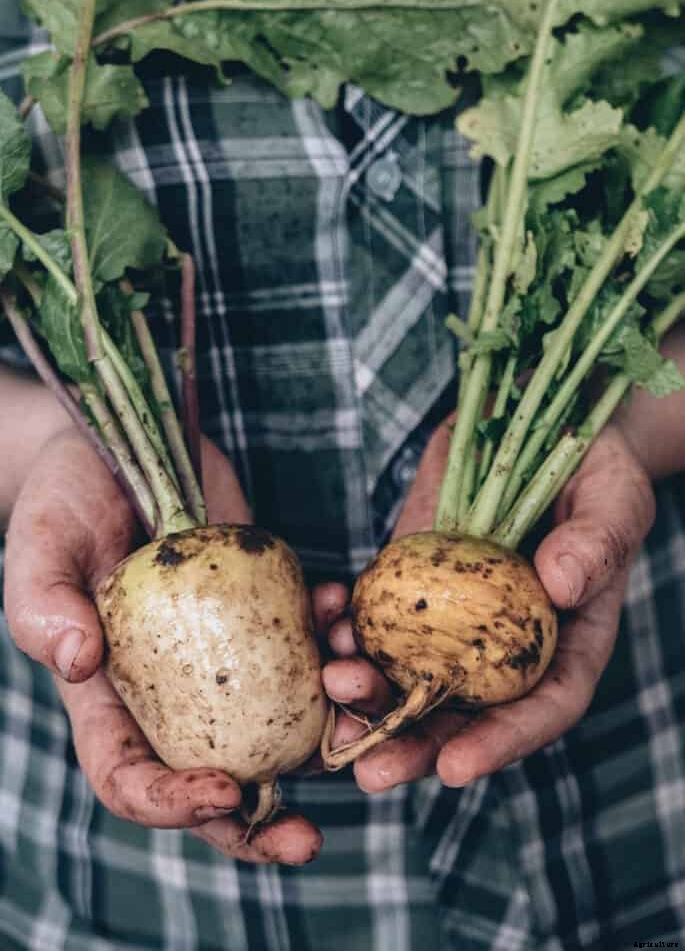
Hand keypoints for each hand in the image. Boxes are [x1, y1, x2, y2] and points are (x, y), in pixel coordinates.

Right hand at [4, 427, 334, 863]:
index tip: (224, 789)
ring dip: (327, 718)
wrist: (119, 446)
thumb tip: (80, 663)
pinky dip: (332, 635)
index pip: (132, 776)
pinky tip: (339, 608)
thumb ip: (44, 606)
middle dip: (262, 818)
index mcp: (110, 696)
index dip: (174, 802)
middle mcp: (172, 689)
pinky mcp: (264, 606)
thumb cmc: (64, 500)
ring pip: (281, 716)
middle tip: (309, 838)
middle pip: (217, 774)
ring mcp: (225, 650)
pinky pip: (307, 641)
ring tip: (357, 689)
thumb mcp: (40, 548)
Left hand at [322, 420, 654, 790]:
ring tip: (333, 690)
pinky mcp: (409, 582)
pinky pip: (373, 616)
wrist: (539, 429)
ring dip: (366, 693)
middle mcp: (504, 643)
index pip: (541, 709)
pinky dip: (346, 626)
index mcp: (566, 641)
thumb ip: (597, 542)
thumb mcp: (614, 498)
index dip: (499, 744)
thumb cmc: (594, 470)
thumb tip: (564, 585)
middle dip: (413, 744)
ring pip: (406, 674)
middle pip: (462, 713)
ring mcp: (451, 616)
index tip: (454, 767)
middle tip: (368, 770)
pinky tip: (326, 623)